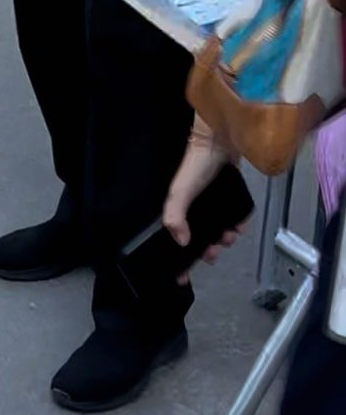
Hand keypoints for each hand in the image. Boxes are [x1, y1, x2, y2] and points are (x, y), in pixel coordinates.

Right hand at [163, 126, 244, 270]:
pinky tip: (239, 227)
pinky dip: (237, 225)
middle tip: (213, 254)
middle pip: (199, 237)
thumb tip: (182, 242)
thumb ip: (175, 217)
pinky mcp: (230, 195)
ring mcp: (214, 201)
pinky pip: (234, 216)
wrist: (223, 139)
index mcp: (180, 208)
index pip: (175, 238)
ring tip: (228, 238)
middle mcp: (196, 207)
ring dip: (223, 239)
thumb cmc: (197, 164)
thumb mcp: (179, 192)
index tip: (181, 276)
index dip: (176, 258)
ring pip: (218, 229)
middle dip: (206, 249)